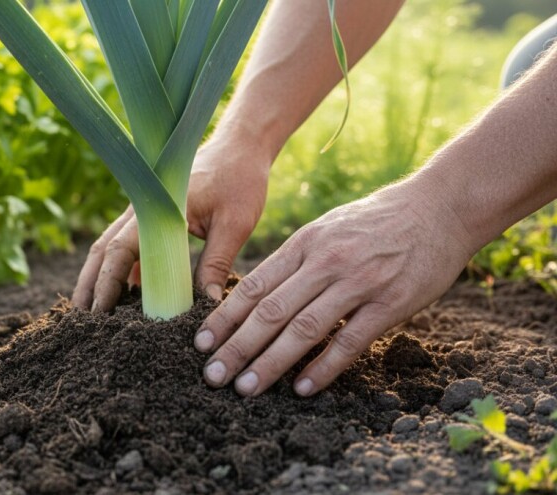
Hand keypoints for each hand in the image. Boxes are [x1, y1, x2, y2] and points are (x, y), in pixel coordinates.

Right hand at [71, 136, 271, 311]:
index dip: (107, 283)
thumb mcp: (234, 223)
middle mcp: (141, 209)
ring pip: (110, 248)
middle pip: (103, 250)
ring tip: (92, 314)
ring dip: (99, 278)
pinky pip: (129, 247)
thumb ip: (217, 262)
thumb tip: (207, 305)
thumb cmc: (239, 179)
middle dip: (89, 285)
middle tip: (80, 320)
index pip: (120, 249)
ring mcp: (143, 212)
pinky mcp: (151, 217)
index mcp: (157, 207)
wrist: (240, 146)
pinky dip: (121, 271)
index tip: (100, 312)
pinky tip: (124, 297)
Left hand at [195, 180, 477, 396]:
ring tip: (246, 387)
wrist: (439, 208)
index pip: (253, 286)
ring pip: (303, 329)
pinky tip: (302, 388)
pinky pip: (350, 341)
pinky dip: (323, 367)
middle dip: (236, 347)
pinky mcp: (390, 303)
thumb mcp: (326, 229)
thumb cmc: (375, 223)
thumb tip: (255, 296)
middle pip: (270, 312)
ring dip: (271, 363)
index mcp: (304, 244)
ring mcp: (358, 283)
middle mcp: (325, 263)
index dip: (224, 318)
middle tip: (212, 377)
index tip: (200, 344)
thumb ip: (294, 261)